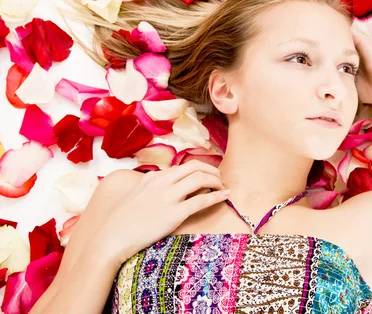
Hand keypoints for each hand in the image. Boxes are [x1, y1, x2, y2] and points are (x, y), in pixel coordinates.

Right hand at [104, 161, 228, 264]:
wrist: (113, 238)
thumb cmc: (121, 221)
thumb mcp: (134, 195)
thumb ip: (148, 186)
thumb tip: (157, 181)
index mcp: (152, 177)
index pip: (182, 166)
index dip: (199, 168)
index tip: (207, 173)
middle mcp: (162, 182)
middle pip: (194, 167)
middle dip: (211, 170)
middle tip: (219, 177)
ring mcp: (169, 197)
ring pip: (200, 179)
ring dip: (216, 180)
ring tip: (223, 186)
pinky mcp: (175, 213)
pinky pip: (202, 200)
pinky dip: (217, 196)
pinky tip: (226, 196)